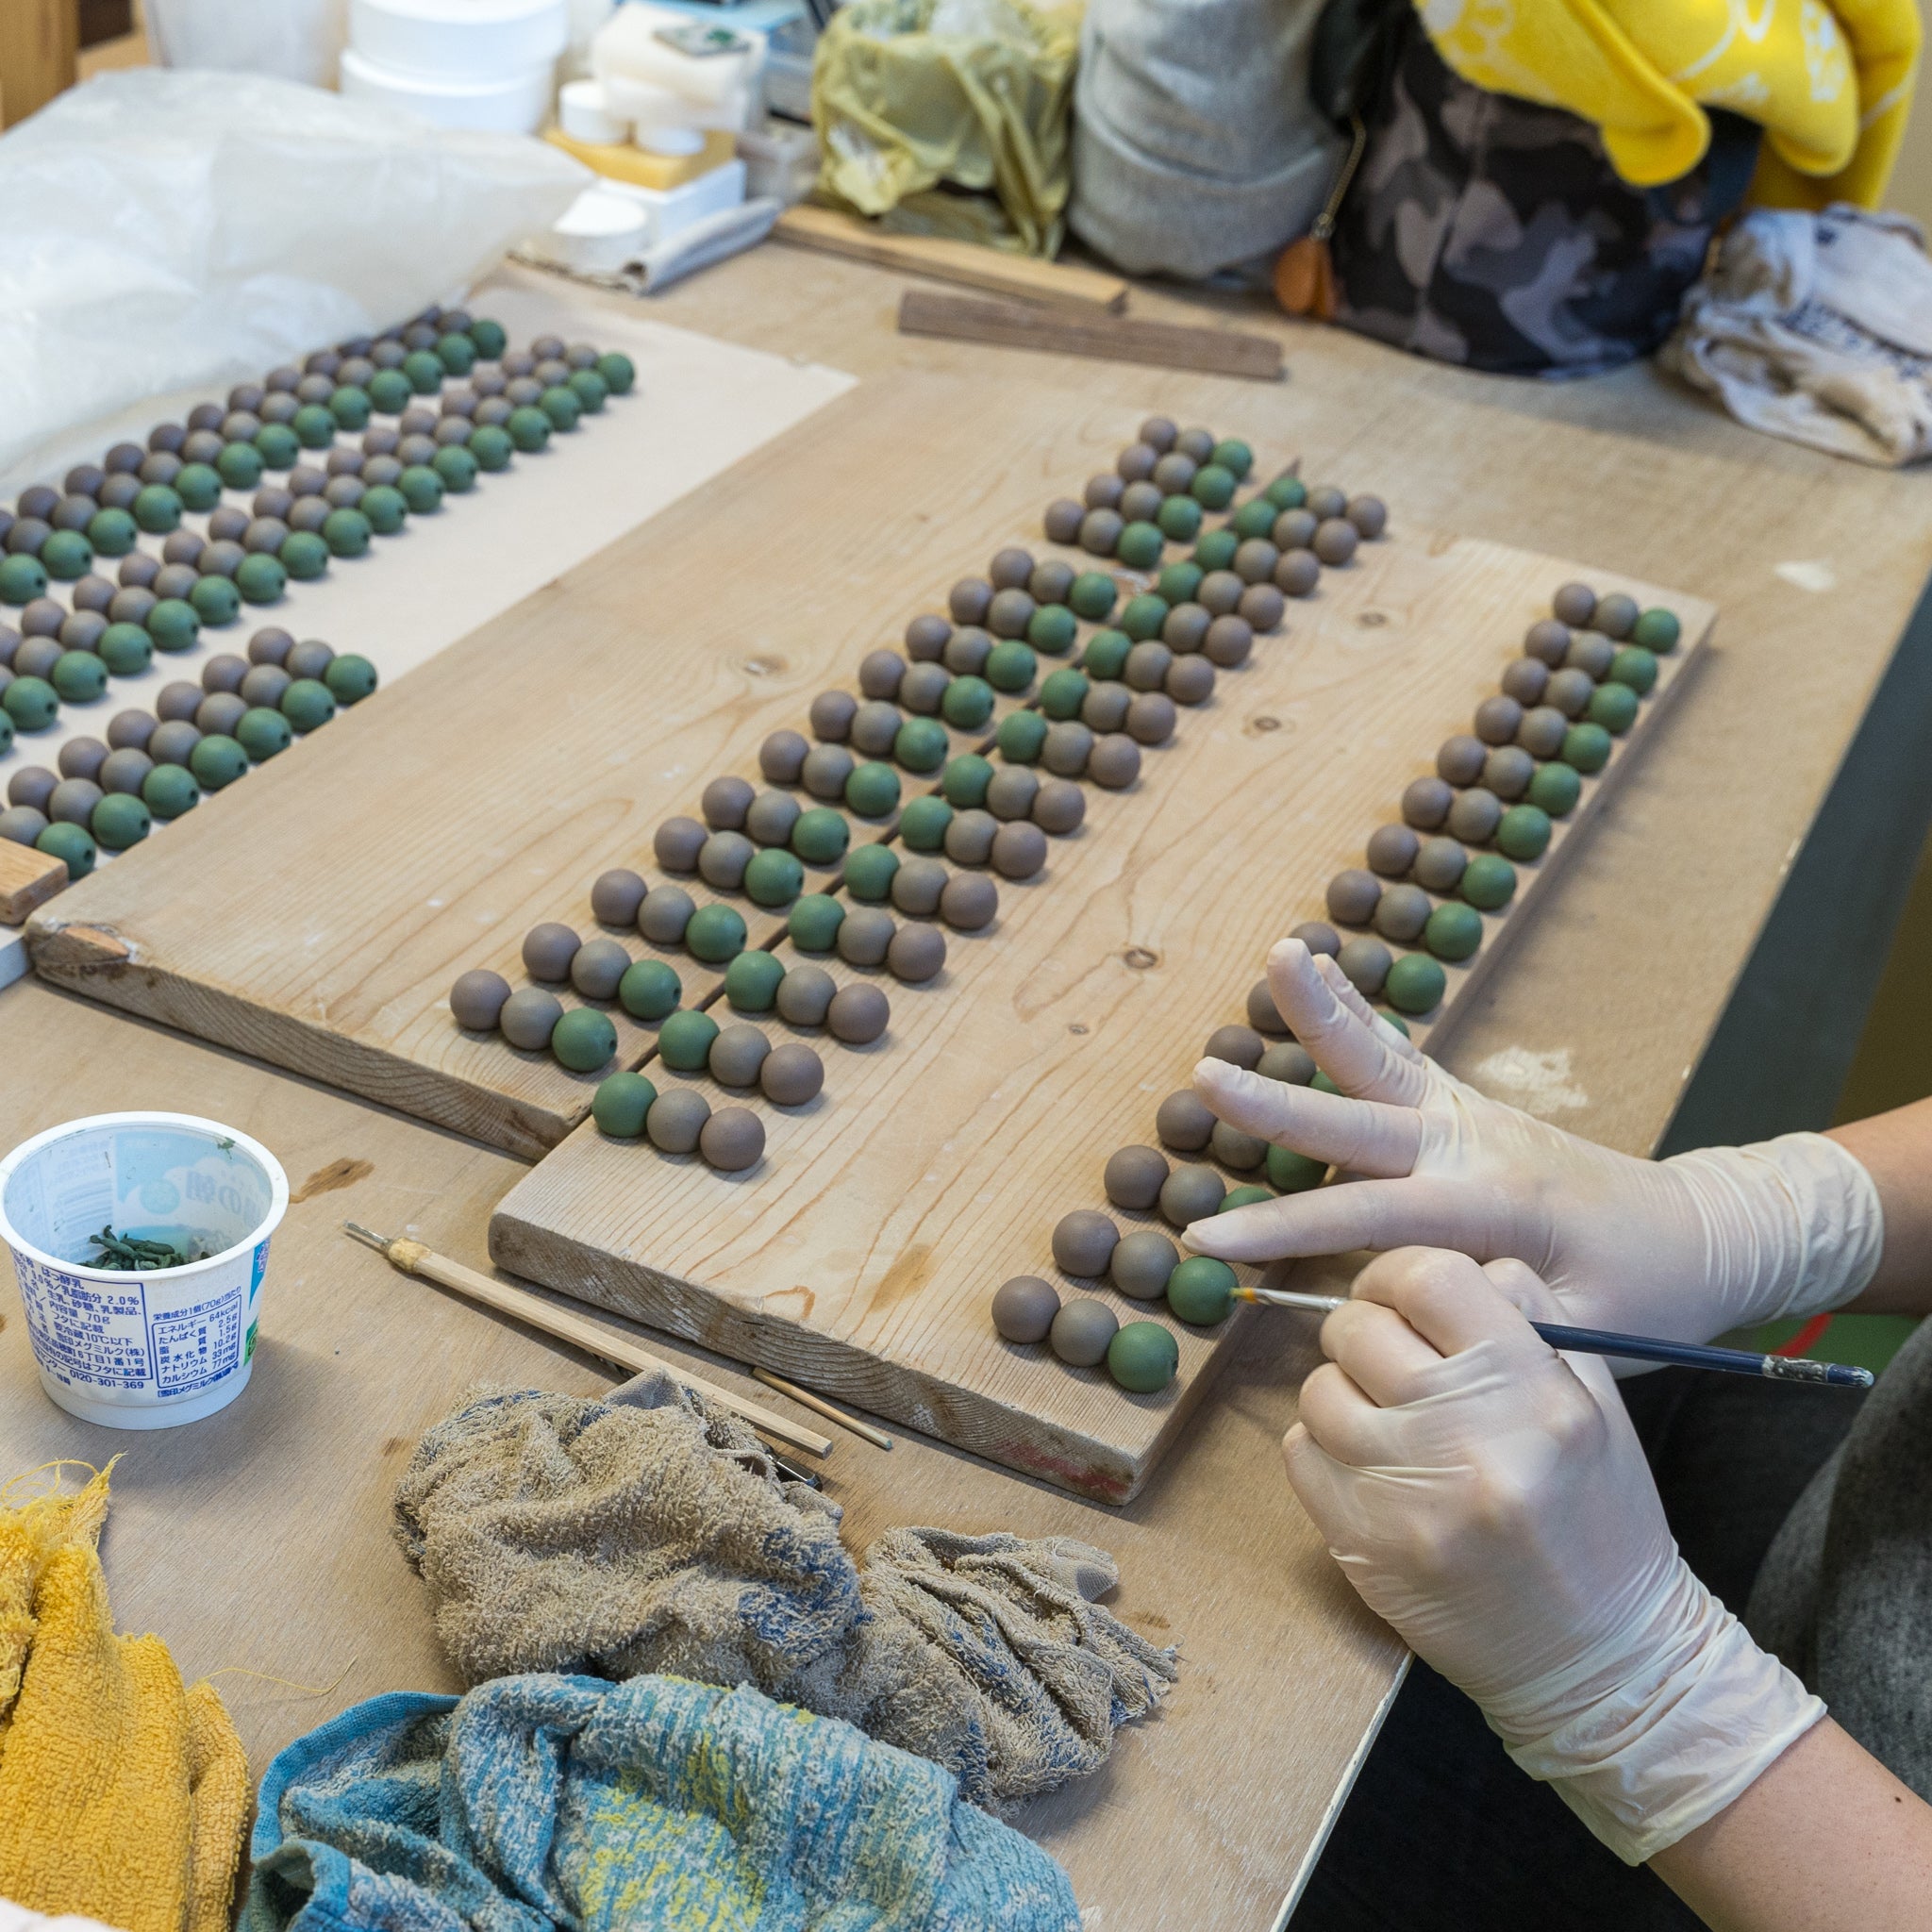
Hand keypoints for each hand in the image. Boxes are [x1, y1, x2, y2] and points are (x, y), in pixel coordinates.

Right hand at [1183, 939, 1881, 1346]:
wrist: (1700, 1234)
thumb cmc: (1644, 1295)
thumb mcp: (1579, 1331)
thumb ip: (1485, 1312)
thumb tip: (1393, 1302)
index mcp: (1497, 1202)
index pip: (1369, 1216)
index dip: (1284, 1228)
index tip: (1207, 1242)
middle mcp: (1475, 1143)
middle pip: (1362, 1115)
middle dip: (1279, 1101)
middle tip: (1208, 1075)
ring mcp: (1469, 1116)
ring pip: (1382, 1063)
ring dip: (1327, 1013)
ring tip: (1283, 955)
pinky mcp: (1464, 1110)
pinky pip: (1398, 1059)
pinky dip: (1355, 1017)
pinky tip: (1316, 971)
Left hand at [1286, 1246, 1823, 1861]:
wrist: (1600, 1661)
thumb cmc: (1603, 1525)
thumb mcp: (1596, 1407)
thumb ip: (1532, 1320)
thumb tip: (1462, 1265)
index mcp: (1534, 1391)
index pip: (1430, 1277)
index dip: (1397, 1274)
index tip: (1395, 1293)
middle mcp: (1468, 1437)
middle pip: (1359, 1327)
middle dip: (1363, 1329)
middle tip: (1385, 1354)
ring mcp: (1407, 1495)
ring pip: (1320, 1389)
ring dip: (1341, 1391)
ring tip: (1381, 1416)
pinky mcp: (1363, 1545)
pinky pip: (1301, 1453)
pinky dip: (1322, 1446)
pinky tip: (1368, 1463)